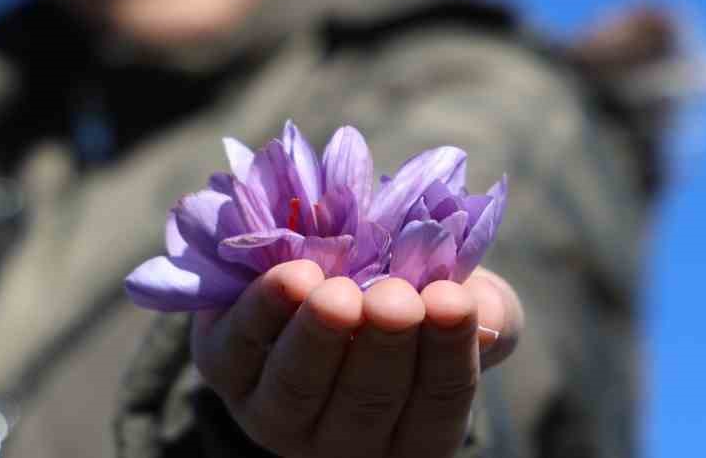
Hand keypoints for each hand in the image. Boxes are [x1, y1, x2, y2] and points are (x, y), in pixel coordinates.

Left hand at [191, 260, 521, 457]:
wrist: (318, 264)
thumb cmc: (404, 289)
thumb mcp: (456, 300)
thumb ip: (482, 311)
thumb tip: (475, 309)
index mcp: (409, 436)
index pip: (437, 409)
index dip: (447, 356)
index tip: (452, 301)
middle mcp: (341, 441)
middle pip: (365, 403)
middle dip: (382, 346)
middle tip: (396, 298)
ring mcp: (275, 413)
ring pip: (296, 387)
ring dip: (319, 339)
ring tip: (341, 294)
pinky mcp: (223, 366)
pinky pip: (239, 347)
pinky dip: (263, 310)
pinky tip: (292, 276)